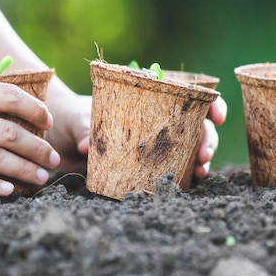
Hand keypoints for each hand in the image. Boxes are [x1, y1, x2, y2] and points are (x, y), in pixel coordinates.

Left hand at [49, 93, 227, 180]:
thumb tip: (86, 145)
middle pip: (194, 123)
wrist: (59, 136)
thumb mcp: (77, 118)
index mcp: (146, 96)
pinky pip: (173, 166)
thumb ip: (84, 128)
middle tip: (205, 154)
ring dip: (200, 157)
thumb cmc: (71, 116)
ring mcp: (153, 141)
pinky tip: (191, 181)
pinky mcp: (146, 162)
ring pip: (189, 146)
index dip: (209, 103)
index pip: (187, 95)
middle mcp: (156, 117)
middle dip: (207, 137)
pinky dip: (186, 172)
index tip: (217, 117)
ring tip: (201, 170)